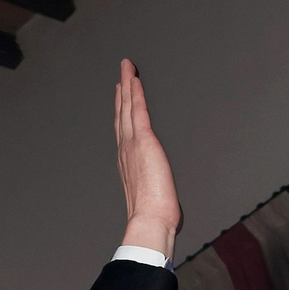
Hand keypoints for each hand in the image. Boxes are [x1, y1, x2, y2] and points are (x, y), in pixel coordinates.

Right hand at [115, 59, 180, 257]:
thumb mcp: (155, 201)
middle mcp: (126, 151)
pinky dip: (135, 92)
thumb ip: (158, 194)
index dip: (122, 115)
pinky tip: (134, 78)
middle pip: (122, 115)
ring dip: (127, 85)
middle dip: (122, 94)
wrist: (150, 221)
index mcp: (129, 164)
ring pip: (127, 107)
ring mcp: (132, 144)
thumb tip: (166, 204)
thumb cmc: (153, 218)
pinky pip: (138, 109)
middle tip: (121, 76)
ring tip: (126, 68)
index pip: (125, 133)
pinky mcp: (144, 141)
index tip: (122, 99)